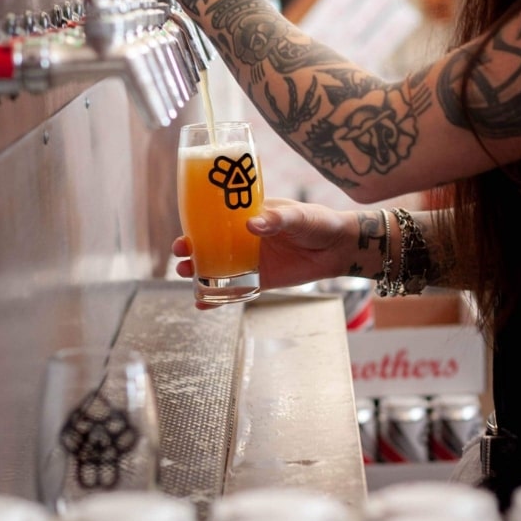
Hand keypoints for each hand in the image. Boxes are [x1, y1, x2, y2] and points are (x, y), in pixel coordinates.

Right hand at [173, 198, 361, 303]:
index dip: (197, 223)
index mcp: (250, 215)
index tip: (185, 229)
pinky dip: (218, 298)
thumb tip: (253, 224)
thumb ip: (276, 219)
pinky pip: (234, 290)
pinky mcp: (260, 280)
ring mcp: (251, 260)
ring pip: (217, 267)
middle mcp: (245, 237)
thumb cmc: (319, 222)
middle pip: (209, 244)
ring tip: (186, 274)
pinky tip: (201, 305)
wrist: (339, 247)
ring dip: (198, 271)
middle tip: (181, 253)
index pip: (217, 217)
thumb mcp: (298, 215)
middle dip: (191, 249)